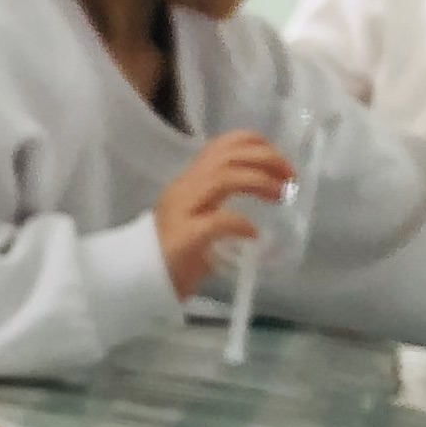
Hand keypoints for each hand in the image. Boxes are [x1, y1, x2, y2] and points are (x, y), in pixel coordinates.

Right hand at [156, 132, 292, 298]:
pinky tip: (254, 234)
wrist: (135, 281)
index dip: (257, 144)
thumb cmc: (172, 255)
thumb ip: (223, 210)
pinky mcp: (184, 238)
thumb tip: (263, 216)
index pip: (222, 145)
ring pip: (223, 177)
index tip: (280, 160)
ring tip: (280, 196)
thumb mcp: (200, 221)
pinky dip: (241, 223)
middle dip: (267, 160)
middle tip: (290, 178)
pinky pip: (217, 221)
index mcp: (190, 182)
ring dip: (259, 182)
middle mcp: (184, 189)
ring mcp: (182, 211)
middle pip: (228, 156)